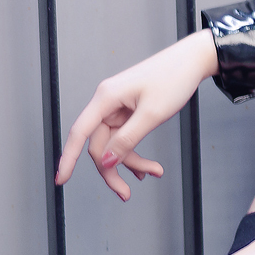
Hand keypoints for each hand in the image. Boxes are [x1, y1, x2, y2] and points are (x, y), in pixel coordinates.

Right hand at [55, 30, 218, 200]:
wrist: (193, 60)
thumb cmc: (173, 78)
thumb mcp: (152, 114)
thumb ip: (127, 140)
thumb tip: (105, 161)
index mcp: (106, 97)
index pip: (80, 133)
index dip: (68, 158)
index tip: (61, 180)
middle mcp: (108, 102)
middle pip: (99, 144)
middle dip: (113, 169)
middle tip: (126, 193)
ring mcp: (118, 106)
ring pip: (114, 144)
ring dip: (131, 162)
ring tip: (155, 172)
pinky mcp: (129, 110)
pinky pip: (125, 137)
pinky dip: (134, 152)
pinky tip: (148, 167)